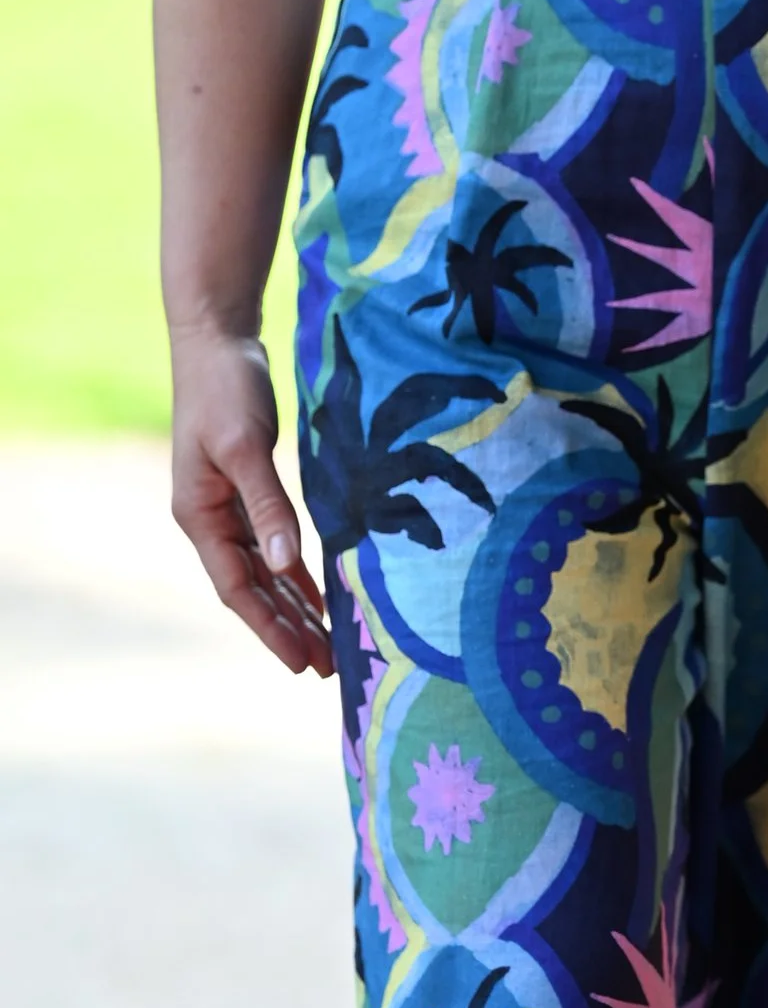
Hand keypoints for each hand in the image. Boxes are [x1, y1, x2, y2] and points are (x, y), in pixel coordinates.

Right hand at [168, 324, 333, 676]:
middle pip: (250, 589)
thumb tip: (285, 565)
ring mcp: (225, 505)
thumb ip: (268, 507)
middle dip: (286, 629)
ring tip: (326, 644)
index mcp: (199, 515)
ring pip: (263, 572)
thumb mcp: (247, 448)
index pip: (236, 588)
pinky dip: (293, 572)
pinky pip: (270, 545)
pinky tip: (317, 594)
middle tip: (327, 668)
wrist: (216, 340)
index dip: (269, 628)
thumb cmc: (226, 389)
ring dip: (293, 607)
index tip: (301, 663)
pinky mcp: (246, 488)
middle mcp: (208, 519)